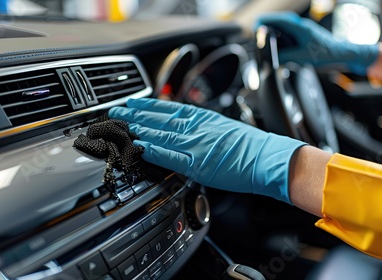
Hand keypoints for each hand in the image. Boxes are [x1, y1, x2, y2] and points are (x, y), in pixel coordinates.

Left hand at [109, 98, 305, 203]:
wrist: (266, 157)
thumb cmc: (250, 145)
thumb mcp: (225, 127)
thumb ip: (204, 127)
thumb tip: (190, 128)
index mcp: (203, 118)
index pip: (168, 108)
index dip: (147, 105)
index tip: (132, 103)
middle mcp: (195, 127)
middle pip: (158, 119)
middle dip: (134, 115)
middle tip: (115, 112)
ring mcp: (194, 144)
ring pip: (158, 133)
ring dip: (136, 129)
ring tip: (119, 127)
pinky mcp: (196, 163)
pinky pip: (168, 155)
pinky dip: (150, 150)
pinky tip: (136, 147)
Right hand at [255, 12, 378, 74]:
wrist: (340, 53)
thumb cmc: (326, 53)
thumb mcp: (301, 58)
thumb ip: (284, 57)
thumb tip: (271, 59)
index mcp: (298, 26)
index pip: (275, 19)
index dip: (262, 24)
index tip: (254, 31)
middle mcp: (299, 24)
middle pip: (275, 21)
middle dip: (265, 29)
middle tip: (258, 41)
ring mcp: (301, 27)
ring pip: (280, 26)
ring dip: (272, 34)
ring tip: (267, 45)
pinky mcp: (302, 32)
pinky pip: (287, 32)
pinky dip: (280, 38)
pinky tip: (280, 48)